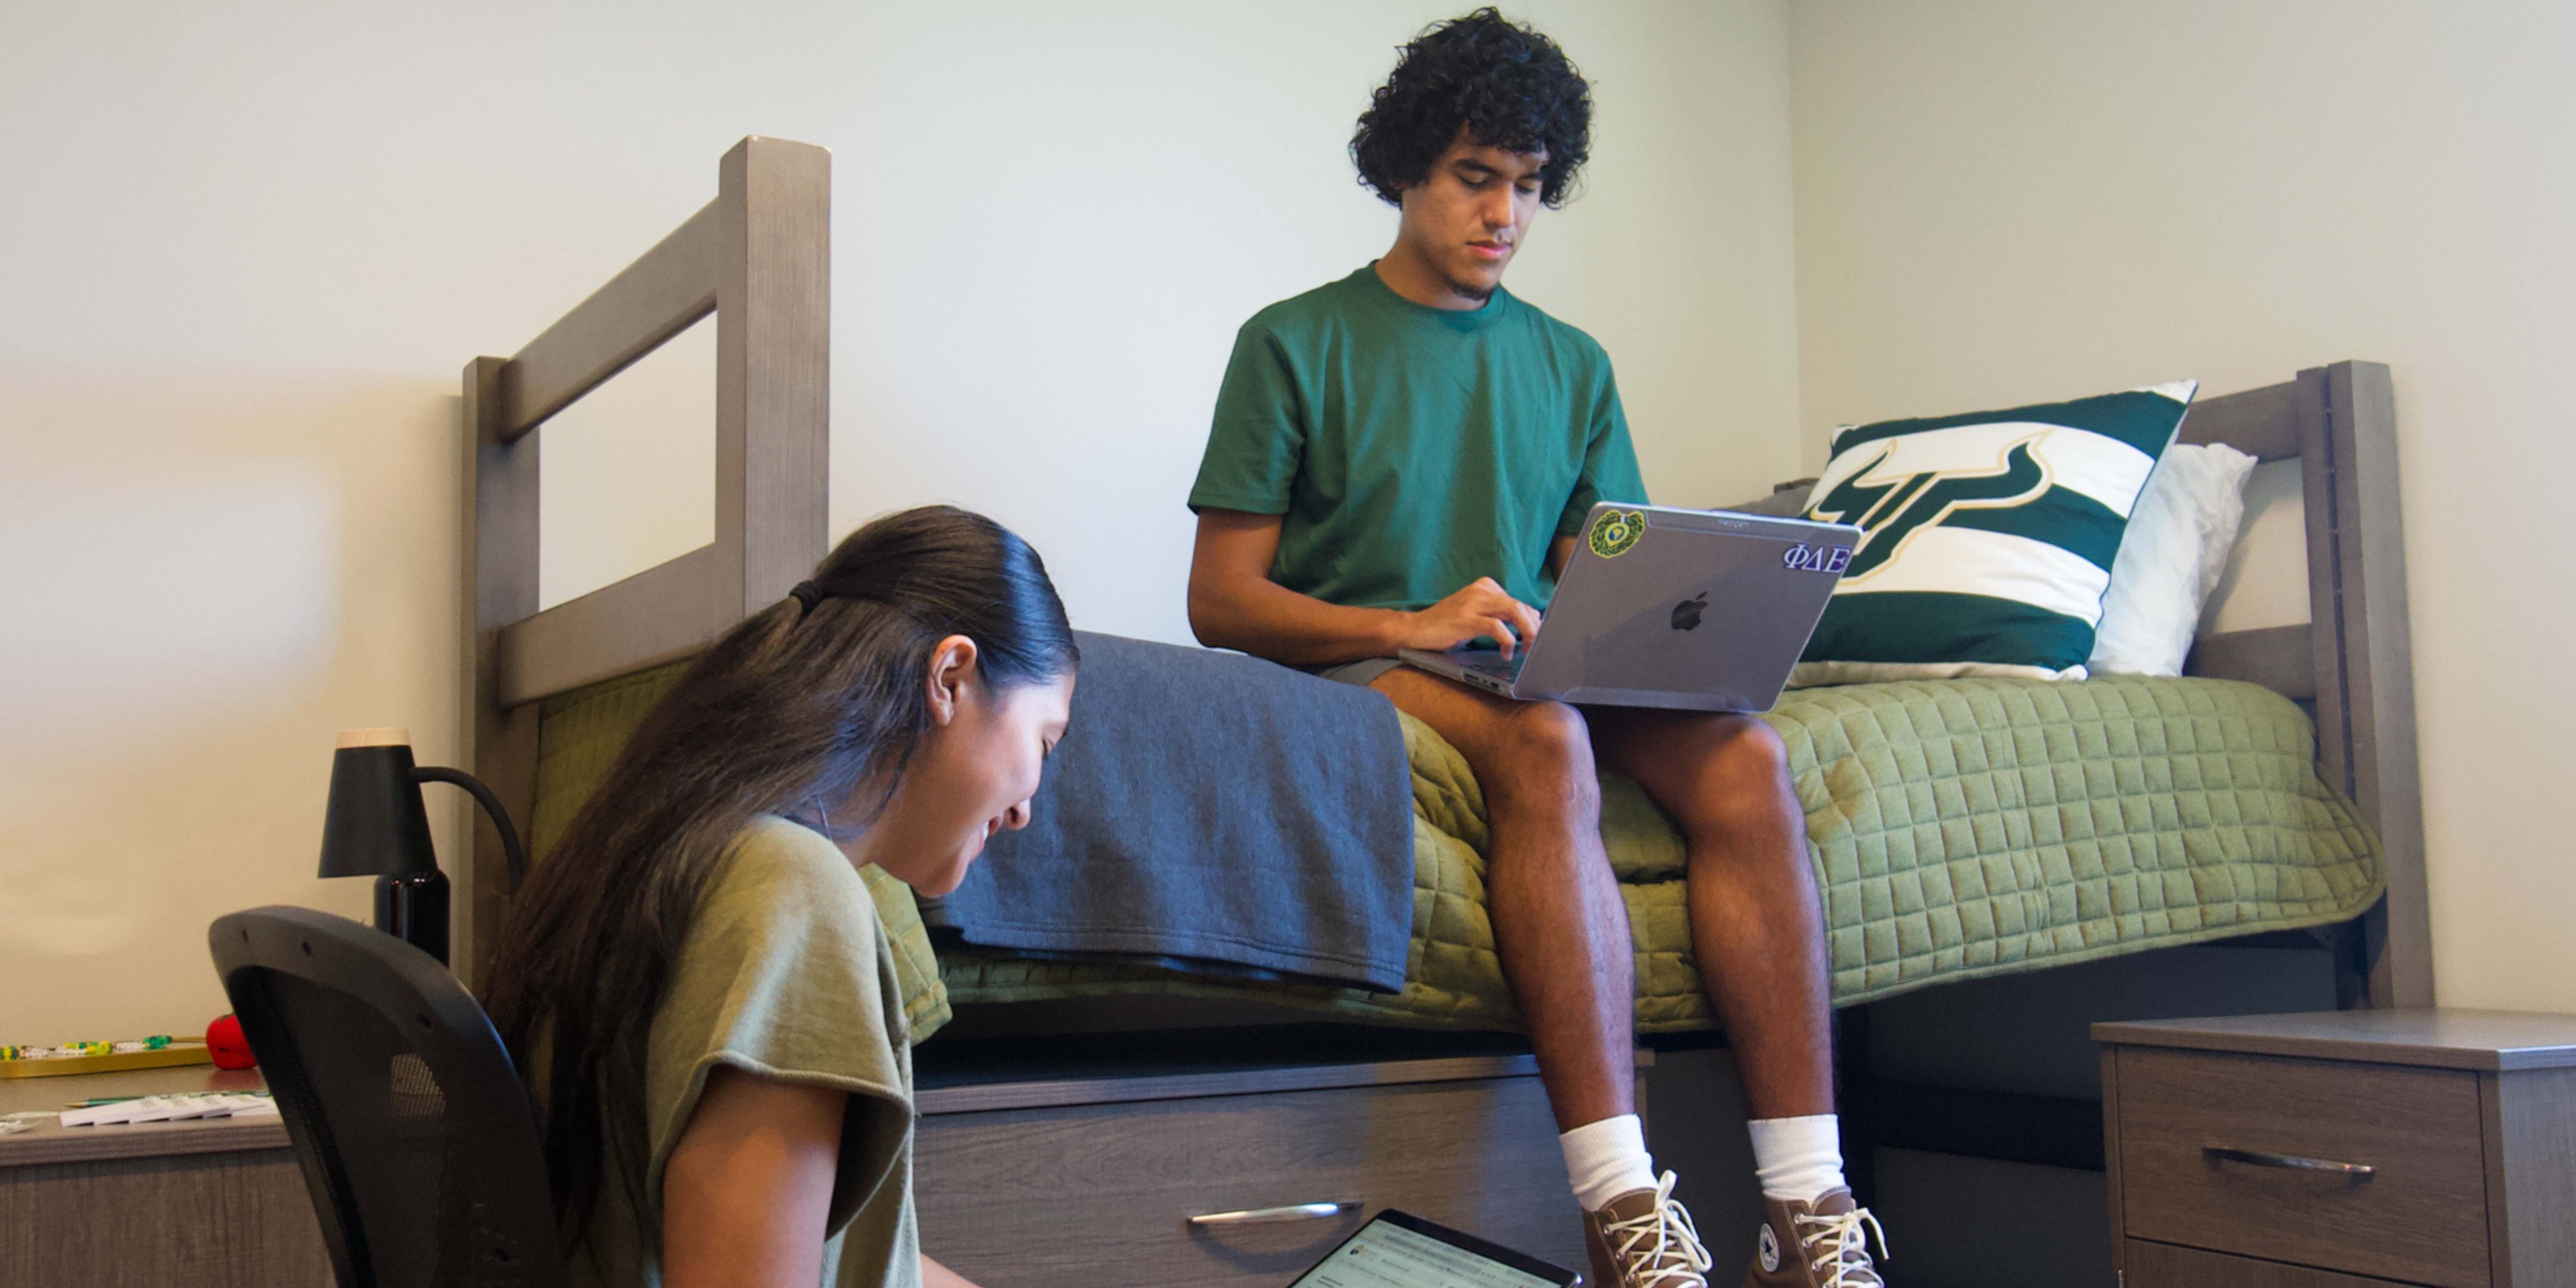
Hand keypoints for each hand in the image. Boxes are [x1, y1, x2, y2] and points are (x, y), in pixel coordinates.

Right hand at [1398, 578, 1543, 658]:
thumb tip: (1528, 628)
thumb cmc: (1446, 626)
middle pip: (1521, 606)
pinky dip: (1507, 641)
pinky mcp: (1465, 619)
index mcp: (1486, 587)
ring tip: (1527, 650)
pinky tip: (1506, 652)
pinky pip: (1496, 627)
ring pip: (1514, 612)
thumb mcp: (1476, 615)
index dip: (1533, 623)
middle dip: (1534, 629)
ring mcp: (1473, 603)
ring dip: (1527, 633)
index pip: (1520, 603)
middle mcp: (1482, 590)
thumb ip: (1498, 616)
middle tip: (1536, 648)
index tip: (1537, 639)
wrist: (1415, 630)